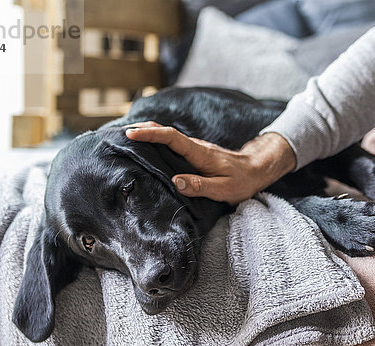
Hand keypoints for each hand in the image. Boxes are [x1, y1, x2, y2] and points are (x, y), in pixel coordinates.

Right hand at [124, 122, 296, 204]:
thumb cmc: (242, 181)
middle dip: (141, 128)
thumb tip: (175, 181)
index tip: (131, 133)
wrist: (257, 168)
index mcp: (199, 153)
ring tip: (124, 138)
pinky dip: (156, 141)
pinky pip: (171, 143)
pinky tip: (146, 148)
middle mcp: (194, 146)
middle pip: (164, 131)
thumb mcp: (224, 189)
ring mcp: (194, 148)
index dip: (150, 133)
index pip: (171, 137)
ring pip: (167, 136)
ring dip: (147, 133)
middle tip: (117, 132)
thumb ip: (200, 186)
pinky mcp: (194, 152)